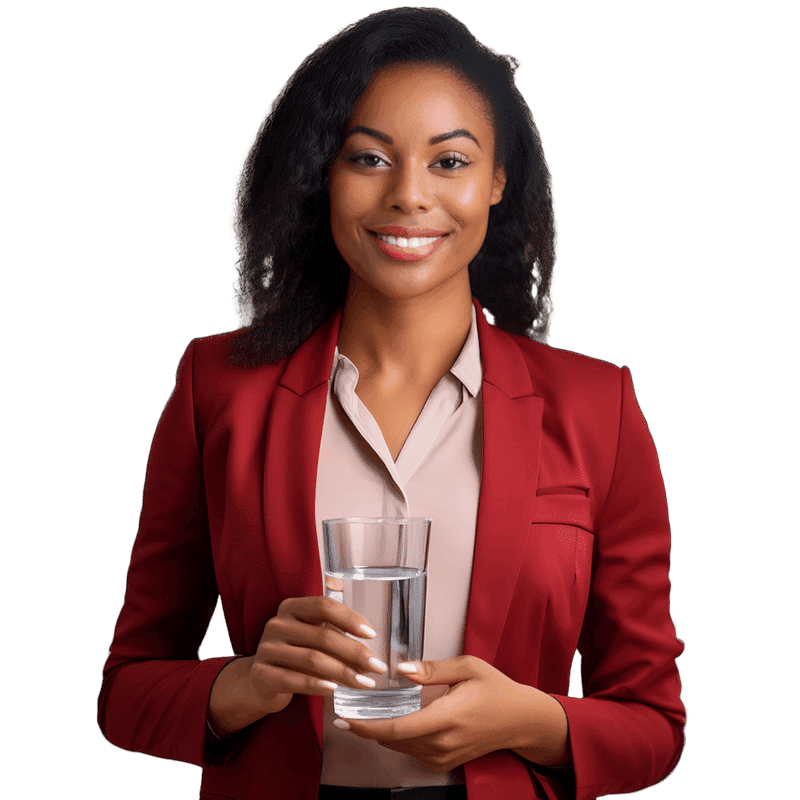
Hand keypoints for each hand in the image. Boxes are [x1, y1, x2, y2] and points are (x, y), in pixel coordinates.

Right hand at [246, 595, 388, 711]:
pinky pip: (295, 680)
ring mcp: (266, 649)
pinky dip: (318, 685)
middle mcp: (277, 624)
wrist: (259, 682)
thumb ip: (335, 637)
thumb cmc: (294, 656)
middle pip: (323, 635)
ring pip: (313, 659)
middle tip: (377, 667)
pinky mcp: (261, 675)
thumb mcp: (311, 639)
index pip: (324, 606)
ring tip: (365, 683)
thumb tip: (370, 654)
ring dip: (344, 672)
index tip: (372, 634)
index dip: (350, 618)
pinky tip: (335, 690)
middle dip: (355, 652)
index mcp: (291, 608)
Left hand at [333, 655, 569, 772]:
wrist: (521, 720)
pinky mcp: (445, 761)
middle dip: (366, 726)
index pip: (398, 728)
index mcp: (447, 716)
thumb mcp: (468, 667)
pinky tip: (390, 721)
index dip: (366, 726)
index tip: (344, 718)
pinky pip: (412, 752)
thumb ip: (431, 670)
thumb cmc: (496, 689)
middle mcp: (443, 742)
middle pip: (393, 740)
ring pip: (400, 748)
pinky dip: (397, 738)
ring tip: (361, 712)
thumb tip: (400, 669)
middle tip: (345, 708)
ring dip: (379, 732)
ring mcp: (445, 756)